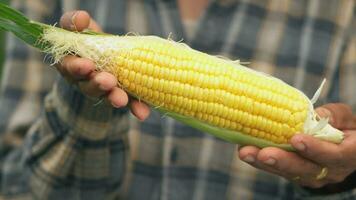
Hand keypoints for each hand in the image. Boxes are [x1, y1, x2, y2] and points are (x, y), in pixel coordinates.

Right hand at [57, 11, 149, 119]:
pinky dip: (136, 107)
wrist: (106, 57)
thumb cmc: (89, 41)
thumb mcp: (82, 30)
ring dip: (114, 97)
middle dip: (97, 84)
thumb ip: (77, 23)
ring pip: (106, 97)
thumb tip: (81, 18)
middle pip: (88, 86)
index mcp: (71, 64)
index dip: (77, 67)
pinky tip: (142, 112)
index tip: (87, 65)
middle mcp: (84, 81)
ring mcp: (104, 91)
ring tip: (121, 99)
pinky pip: (128, 103)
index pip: (69, 67)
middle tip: (107, 81)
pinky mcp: (121, 96)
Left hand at [238, 103, 355, 188]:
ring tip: (246, 153)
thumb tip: (313, 113)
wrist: (340, 146)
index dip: (314, 148)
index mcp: (347, 155)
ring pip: (287, 172)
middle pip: (305, 169)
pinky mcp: (295, 175)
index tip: (295, 139)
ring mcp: (311, 176)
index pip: (332, 155)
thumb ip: (332, 115)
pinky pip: (277, 170)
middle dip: (282, 161)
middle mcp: (330, 171)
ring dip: (264, 163)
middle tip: (264, 153)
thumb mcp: (344, 117)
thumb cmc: (343, 126)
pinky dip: (260, 161)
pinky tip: (245, 151)